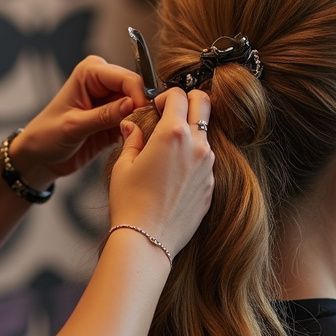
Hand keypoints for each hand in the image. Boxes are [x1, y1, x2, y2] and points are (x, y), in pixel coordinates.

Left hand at [8, 55, 150, 186]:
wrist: (40, 157)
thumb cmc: (47, 136)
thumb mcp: (74, 126)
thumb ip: (104, 115)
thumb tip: (134, 104)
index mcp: (90, 72)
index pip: (125, 78)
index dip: (138, 95)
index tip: (144, 115)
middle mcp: (103, 81)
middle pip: (136, 90)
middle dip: (143, 109)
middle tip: (148, 129)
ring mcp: (111, 100)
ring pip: (139, 106)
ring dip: (142, 121)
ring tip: (141, 137)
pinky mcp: (116, 118)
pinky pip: (135, 121)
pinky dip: (137, 130)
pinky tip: (137, 142)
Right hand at [107, 88, 213, 258]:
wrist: (147, 240)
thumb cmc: (130, 201)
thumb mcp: (124, 165)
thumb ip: (132, 139)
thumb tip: (131, 126)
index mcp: (172, 133)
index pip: (178, 95)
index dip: (165, 96)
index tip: (155, 108)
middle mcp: (197, 145)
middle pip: (204, 103)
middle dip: (188, 101)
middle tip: (171, 114)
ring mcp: (208, 166)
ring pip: (205, 134)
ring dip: (190, 133)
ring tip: (168, 152)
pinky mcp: (211, 185)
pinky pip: (205, 162)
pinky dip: (193, 159)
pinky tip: (173, 177)